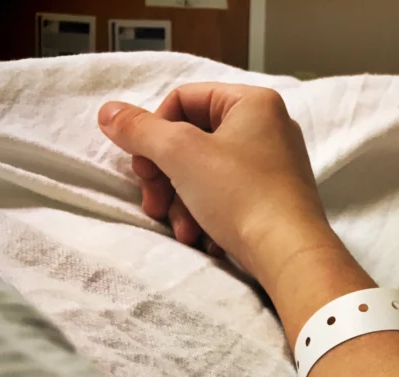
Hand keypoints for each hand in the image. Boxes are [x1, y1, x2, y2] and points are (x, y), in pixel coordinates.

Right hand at [97, 83, 339, 287]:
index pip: (183, 99)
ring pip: (206, 174)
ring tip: (182, 230)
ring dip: (182, 203)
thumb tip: (108, 113)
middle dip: (166, 178)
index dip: (154, 131)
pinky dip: (208, 216)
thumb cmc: (240, 195)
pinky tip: (203, 238)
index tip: (143, 166)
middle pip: (192, 141)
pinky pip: (228, 197)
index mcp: (253, 102)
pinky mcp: (274, 200)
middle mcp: (269, 128)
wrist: (289, 254)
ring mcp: (274, 166)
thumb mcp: (180, 154)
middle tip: (153, 204)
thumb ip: (140, 130)